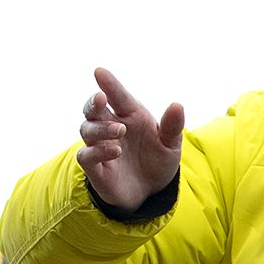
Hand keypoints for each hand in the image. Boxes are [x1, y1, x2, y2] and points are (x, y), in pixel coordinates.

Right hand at [78, 68, 184, 210]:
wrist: (152, 192)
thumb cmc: (158, 160)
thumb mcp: (171, 145)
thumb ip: (172, 126)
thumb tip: (177, 105)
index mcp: (129, 114)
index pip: (116, 95)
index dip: (108, 83)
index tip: (99, 72)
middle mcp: (111, 126)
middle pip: (93, 109)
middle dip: (93, 102)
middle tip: (101, 99)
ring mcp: (100, 146)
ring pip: (87, 130)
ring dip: (100, 128)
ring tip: (120, 131)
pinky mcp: (95, 168)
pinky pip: (86, 156)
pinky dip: (96, 152)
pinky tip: (114, 151)